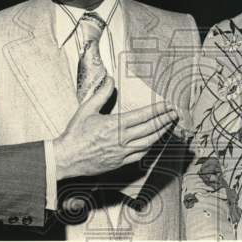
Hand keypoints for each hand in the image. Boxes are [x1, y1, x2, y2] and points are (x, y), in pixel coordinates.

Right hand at [54, 77, 178, 179]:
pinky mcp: (120, 162)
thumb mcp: (86, 109)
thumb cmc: (75, 134)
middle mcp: (121, 139)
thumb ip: (101, 93)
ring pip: (149, 143)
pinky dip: (150, 147)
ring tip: (168, 126)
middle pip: (150, 129)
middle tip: (174, 114)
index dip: (158, 110)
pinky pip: (140, 155)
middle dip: (164, 120)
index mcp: (114, 125)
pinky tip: (154, 142)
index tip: (167, 105)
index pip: (143, 116)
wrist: (67, 158)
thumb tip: (110, 79)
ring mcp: (122, 153)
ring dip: (161, 133)